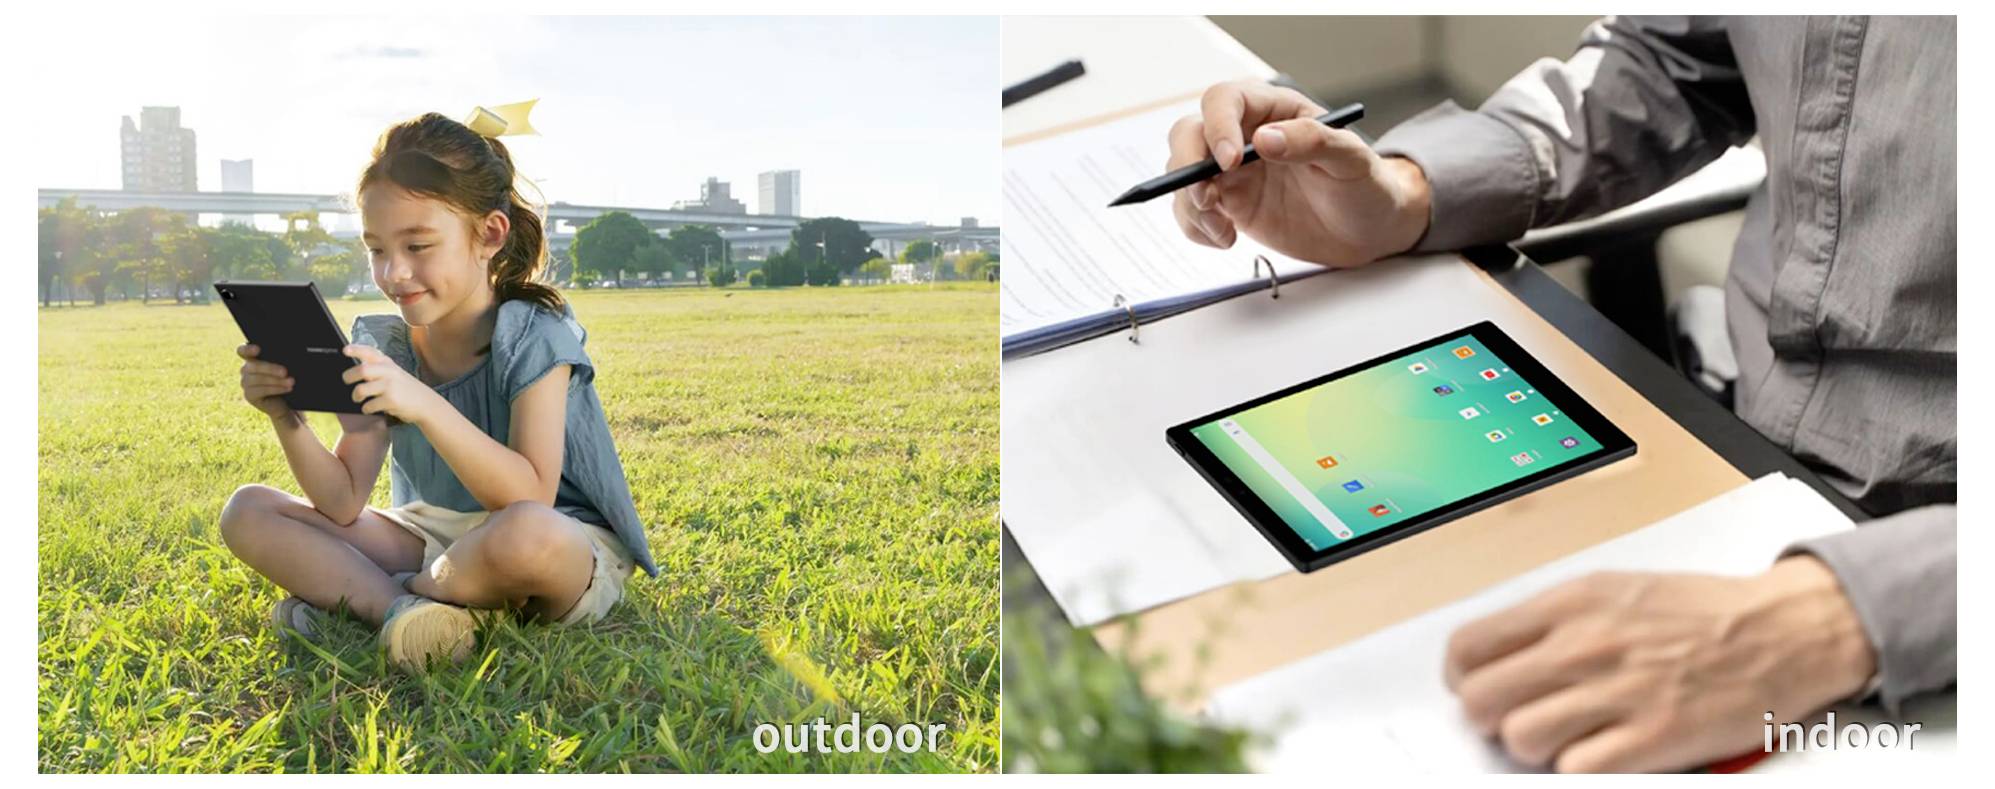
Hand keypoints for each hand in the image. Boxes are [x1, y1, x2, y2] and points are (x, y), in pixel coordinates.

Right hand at [236, 344, 294, 419]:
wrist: (288, 402)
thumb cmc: (287, 379)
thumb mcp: (285, 368)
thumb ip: (281, 360)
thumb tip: (287, 355)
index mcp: (253, 358)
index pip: (243, 351)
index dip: (248, 349)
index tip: (258, 349)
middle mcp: (246, 369)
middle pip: (252, 366)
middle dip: (270, 368)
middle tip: (285, 372)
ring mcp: (245, 383)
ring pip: (257, 379)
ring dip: (276, 380)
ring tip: (291, 382)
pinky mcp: (249, 395)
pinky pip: (260, 390)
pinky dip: (275, 389)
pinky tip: (288, 388)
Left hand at [341, 344, 442, 425]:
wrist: (427, 404)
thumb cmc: (407, 389)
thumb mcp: (396, 373)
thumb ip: (379, 369)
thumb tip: (355, 370)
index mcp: (389, 364)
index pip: (370, 352)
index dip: (356, 349)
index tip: (344, 350)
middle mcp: (390, 372)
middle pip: (362, 370)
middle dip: (348, 376)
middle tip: (346, 381)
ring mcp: (390, 386)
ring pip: (361, 389)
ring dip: (355, 396)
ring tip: (357, 398)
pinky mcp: (391, 400)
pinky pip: (368, 405)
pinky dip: (366, 409)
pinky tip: (370, 408)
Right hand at [1168, 80, 1431, 266]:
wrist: (1368, 230)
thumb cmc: (1366, 185)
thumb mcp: (1351, 159)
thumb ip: (1312, 142)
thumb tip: (1265, 138)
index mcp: (1273, 110)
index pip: (1225, 100)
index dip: (1218, 126)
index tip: (1230, 162)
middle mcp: (1244, 136)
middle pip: (1188, 134)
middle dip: (1186, 166)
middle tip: (1207, 199)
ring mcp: (1232, 173)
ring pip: (1182, 175)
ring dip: (1190, 204)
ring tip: (1223, 230)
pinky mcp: (1228, 205)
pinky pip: (1191, 210)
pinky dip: (1195, 228)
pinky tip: (1226, 240)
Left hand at [1444, 557, 1876, 771]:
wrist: (1783, 632)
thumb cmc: (1701, 613)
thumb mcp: (1614, 592)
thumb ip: (1552, 622)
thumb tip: (1498, 657)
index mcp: (1570, 603)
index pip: (1468, 648)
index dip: (1464, 678)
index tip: (1477, 687)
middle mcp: (1585, 645)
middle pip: (1482, 701)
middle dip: (1493, 718)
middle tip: (1519, 718)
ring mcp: (1617, 693)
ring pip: (1520, 739)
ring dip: (1535, 748)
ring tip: (1567, 736)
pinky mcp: (1651, 739)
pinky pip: (1575, 769)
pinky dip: (1580, 768)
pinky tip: (1602, 751)